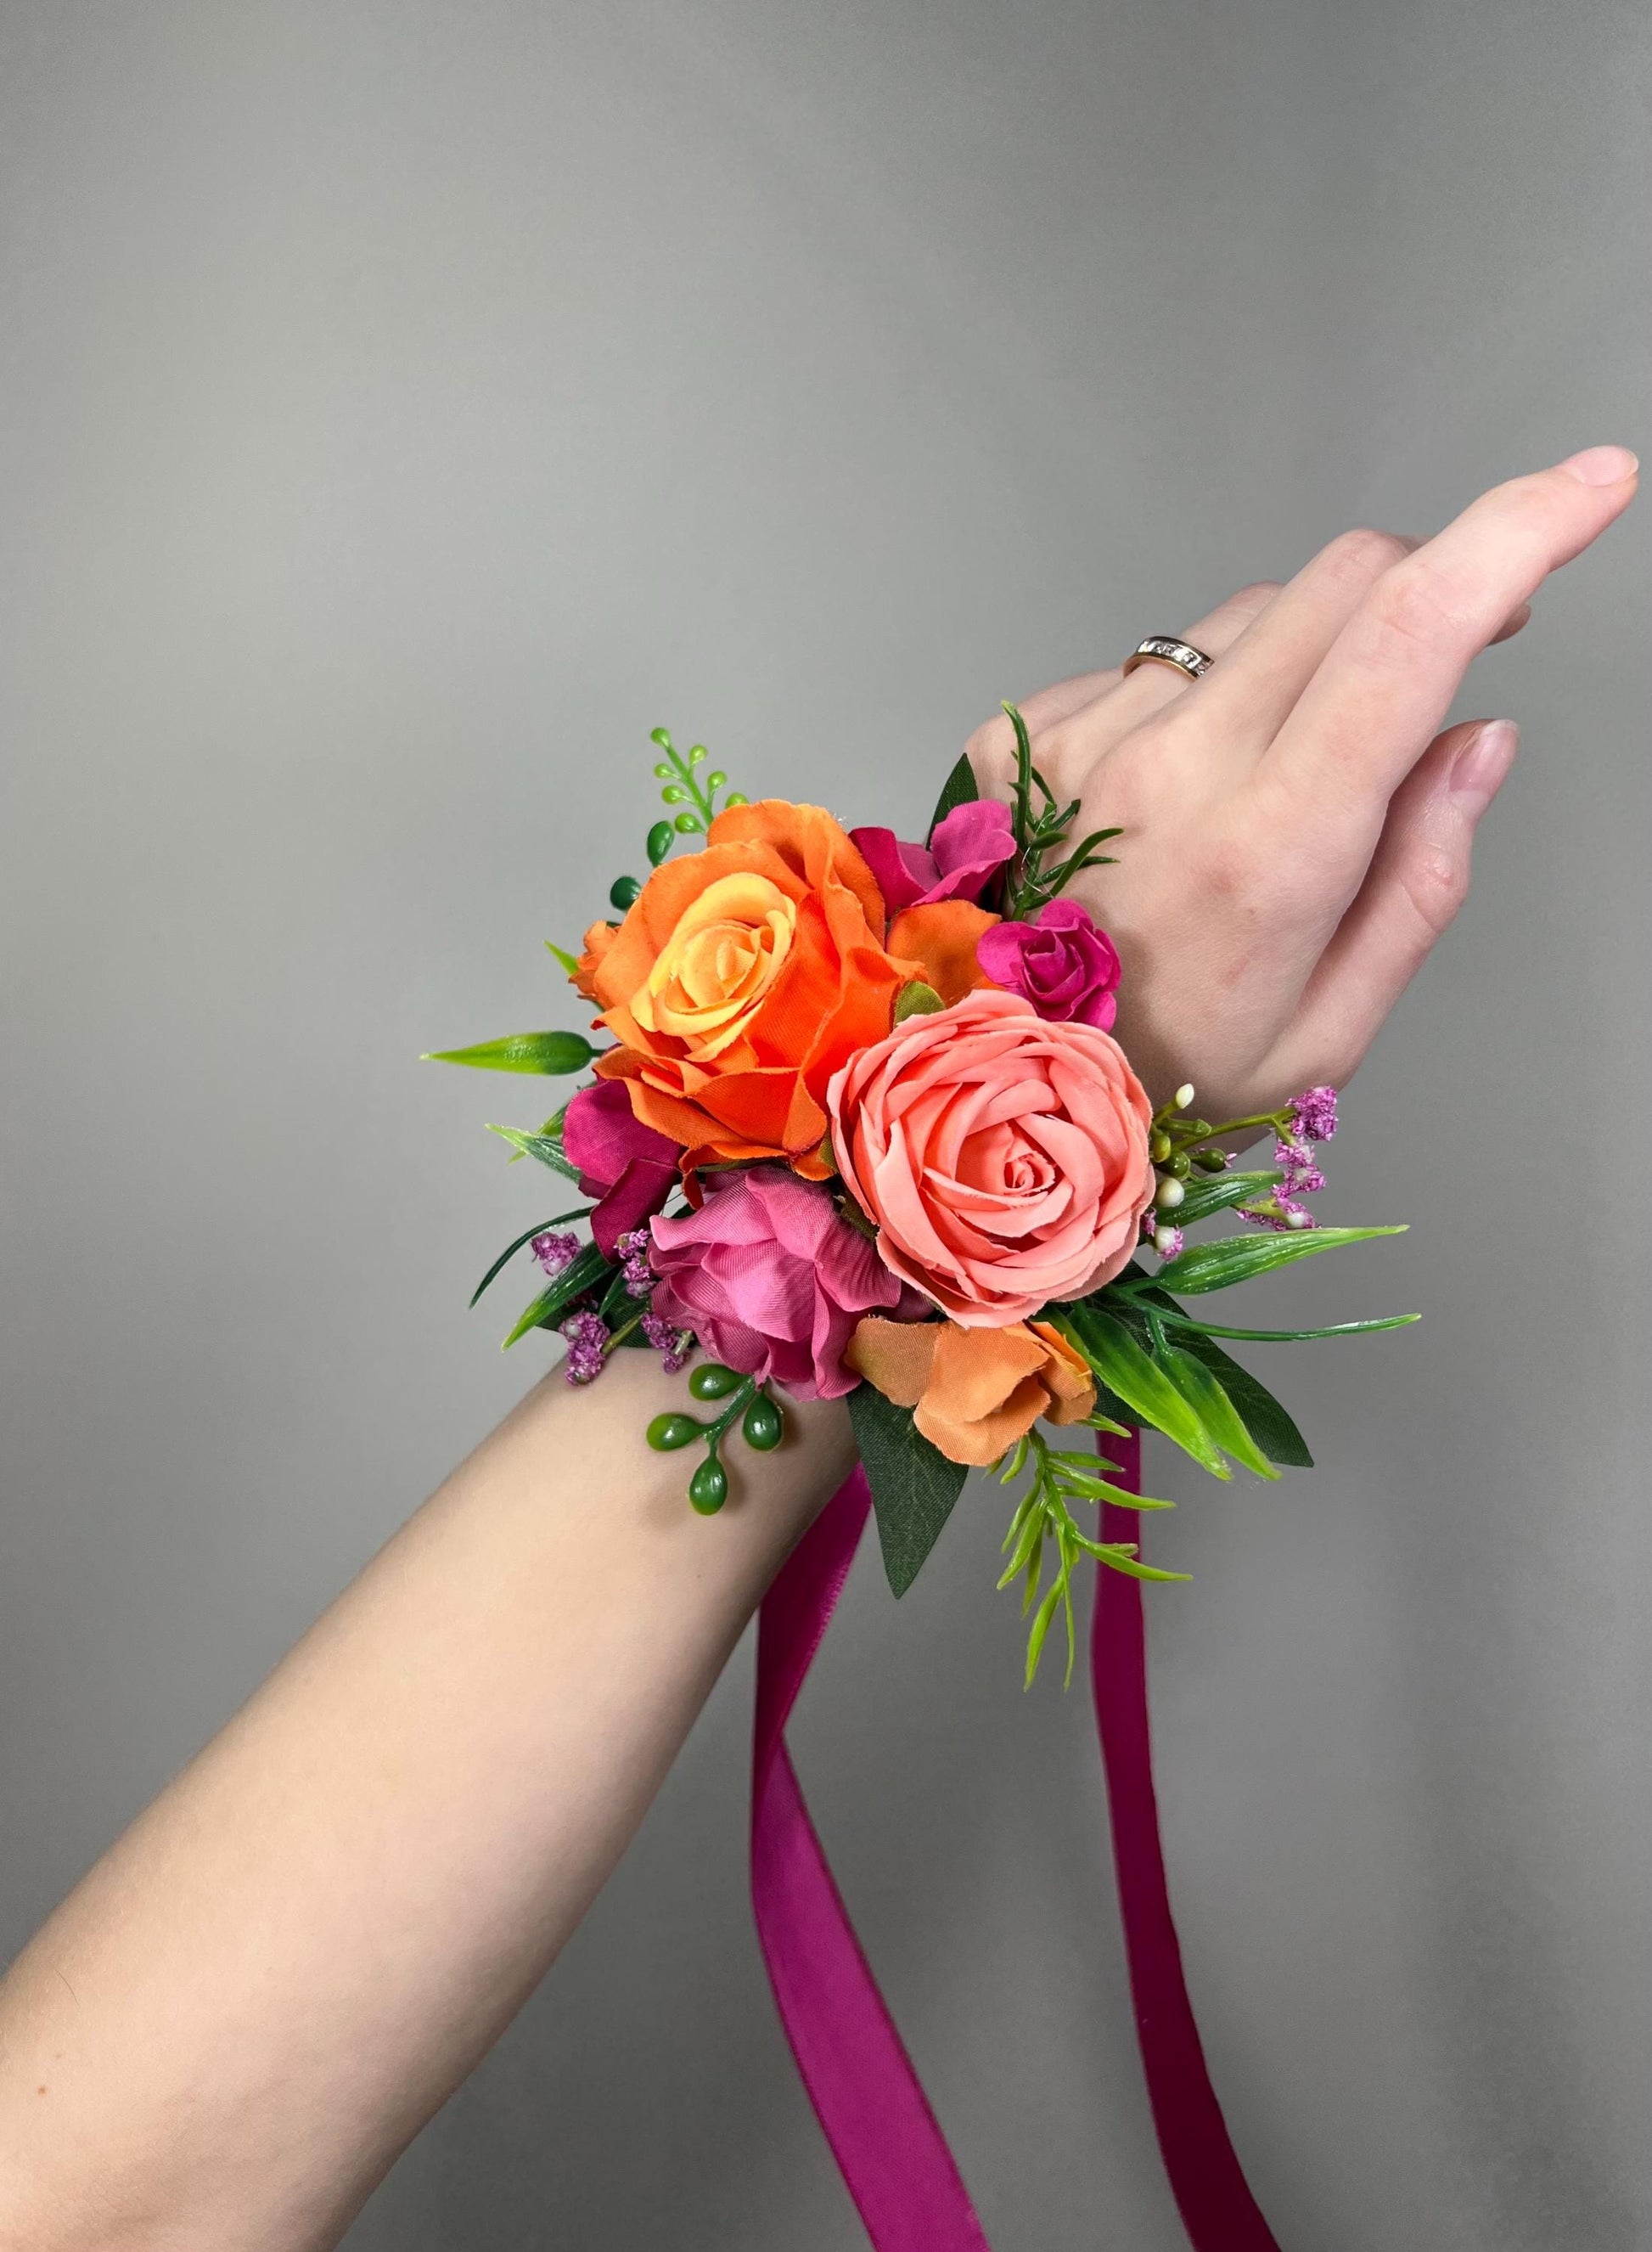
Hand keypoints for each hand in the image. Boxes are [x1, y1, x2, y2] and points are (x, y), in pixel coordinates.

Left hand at [965, 445, 1637, 1120]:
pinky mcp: (1019, 734)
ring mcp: (1082, 741)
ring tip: (1275, 784)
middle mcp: (1168, 770)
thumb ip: (1422, 876)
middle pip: (1343, 581)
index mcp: (1269, 850)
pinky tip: (1174, 799)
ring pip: (1250, 617)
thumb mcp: (1331, 1026)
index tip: (1589, 486)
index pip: (1408, 636)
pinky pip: (1152, 664)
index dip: (1516, 533)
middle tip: (1462, 642)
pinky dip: (1196, 703)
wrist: (995, 1086)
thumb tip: (1479, 737)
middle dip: (1429, 585)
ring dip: (1305, 658)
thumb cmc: (1169, 1074)